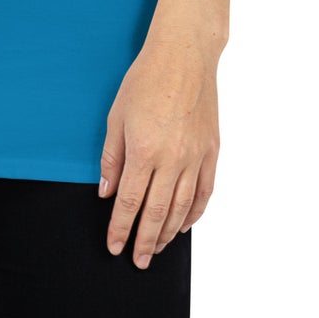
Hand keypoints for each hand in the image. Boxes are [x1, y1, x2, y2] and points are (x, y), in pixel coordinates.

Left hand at [98, 37, 218, 266]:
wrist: (184, 56)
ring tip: (157, 248)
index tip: (115, 246)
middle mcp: (172, 160)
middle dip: (145, 241)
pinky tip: (184, 225)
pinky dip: (194, 213)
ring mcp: (195, 157)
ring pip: (182, 208)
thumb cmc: (146, 80)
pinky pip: (204, 192)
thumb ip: (111, 158)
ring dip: (168, 233)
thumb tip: (106, 193)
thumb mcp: (116, 116)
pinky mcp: (212, 152)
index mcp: (144, 151)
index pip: (130, 202)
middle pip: (156, 213)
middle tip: (137, 261)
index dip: (121, 228)